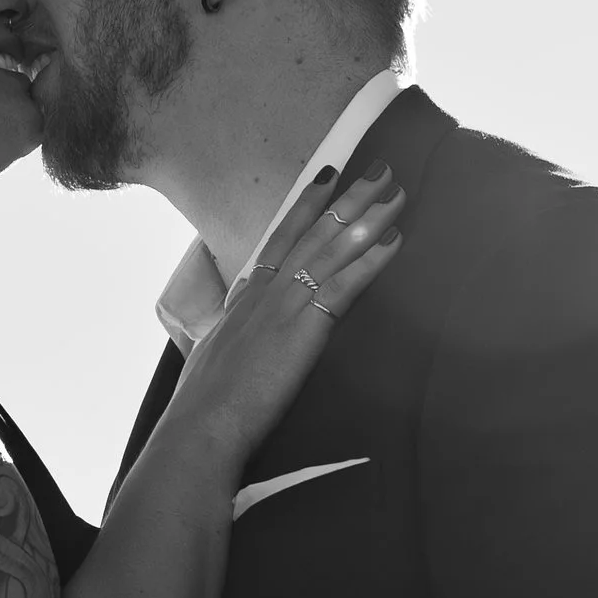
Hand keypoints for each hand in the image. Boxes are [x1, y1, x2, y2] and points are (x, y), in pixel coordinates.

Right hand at [164, 168, 403, 470]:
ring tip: (396, 193)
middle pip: (312, 234)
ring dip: (368, 219)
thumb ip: (226, 346)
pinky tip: (394, 242)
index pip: (279, 240)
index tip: (326, 177)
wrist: (201, 427)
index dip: (305, 207)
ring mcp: (283, 307)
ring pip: (331, 251)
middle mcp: (265, 294)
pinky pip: (343, 285)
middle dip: (348, 199)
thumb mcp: (210, 363)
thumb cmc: (202, 410)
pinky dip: (370, 261)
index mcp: (243, 301)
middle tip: (379, 170)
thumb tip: (223, 352)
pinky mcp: (302, 330)